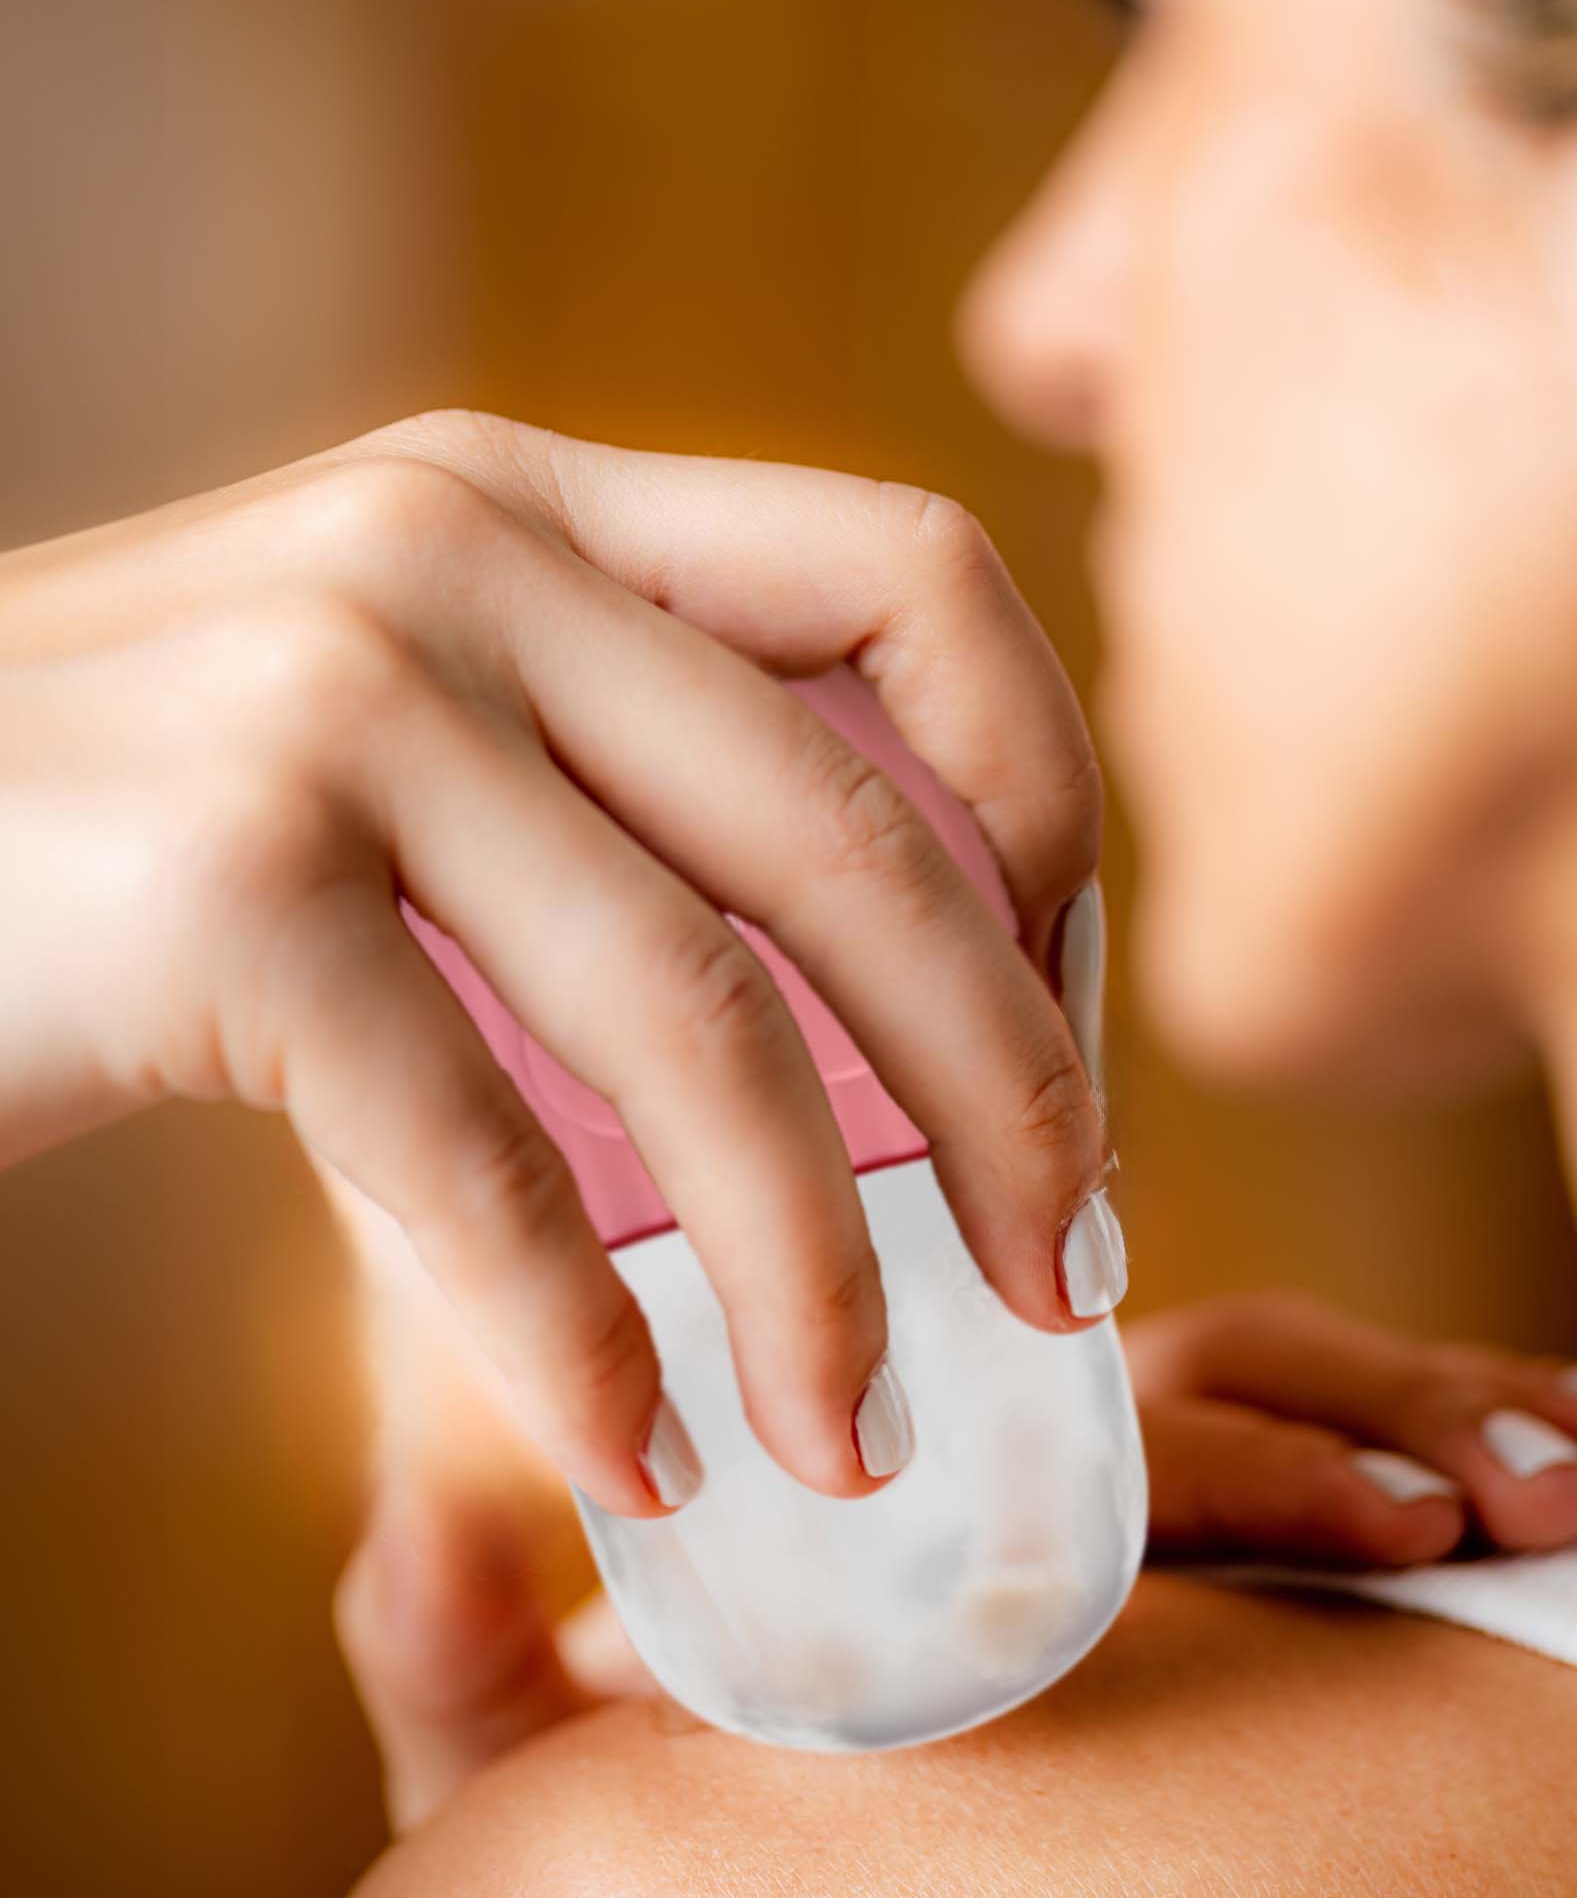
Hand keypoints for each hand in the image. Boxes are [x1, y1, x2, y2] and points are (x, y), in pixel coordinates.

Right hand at [0, 410, 1108, 1512]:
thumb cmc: (124, 837)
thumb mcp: (409, 742)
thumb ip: (618, 794)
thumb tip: (902, 1006)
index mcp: (537, 509)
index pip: (915, 574)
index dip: (1045, 795)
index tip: (1065, 1007)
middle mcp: (457, 554)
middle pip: (857, 838)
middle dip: (1003, 1088)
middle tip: (1064, 1275)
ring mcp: (333, 696)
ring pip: (699, 1023)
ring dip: (815, 1273)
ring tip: (855, 1435)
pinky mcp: (217, 880)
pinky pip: (486, 1159)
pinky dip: (581, 1344)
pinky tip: (644, 1454)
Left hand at [335, 1185, 1576, 1835]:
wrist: (687, 1728)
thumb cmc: (645, 1751)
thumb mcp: (557, 1747)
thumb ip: (487, 1671)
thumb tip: (417, 1539)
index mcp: (908, 1459)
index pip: (1097, 1434)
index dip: (1268, 1468)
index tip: (1423, 1517)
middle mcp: (1027, 1428)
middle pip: (1232, 1396)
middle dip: (1404, 1440)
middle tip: (1546, 1509)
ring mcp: (1124, 1449)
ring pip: (1306, 1383)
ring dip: (1457, 1417)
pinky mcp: (1199, 1478)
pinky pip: (1343, 1416)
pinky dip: (1466, 1420)